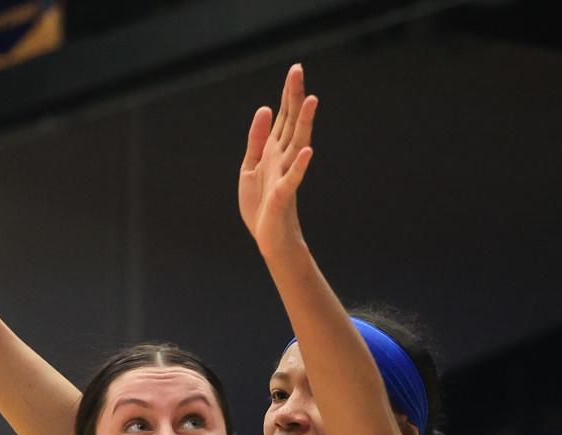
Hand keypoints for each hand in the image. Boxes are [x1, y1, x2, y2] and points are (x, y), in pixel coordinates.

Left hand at [239, 62, 316, 259]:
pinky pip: (293, 179)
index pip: (284, 117)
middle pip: (291, 123)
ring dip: (304, 123)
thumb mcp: (250, 166)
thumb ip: (257, 138)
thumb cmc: (261, 205)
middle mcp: (283, 158)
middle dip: (294, 97)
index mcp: (273, 150)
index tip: (295, 70)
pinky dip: (300, 165)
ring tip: (311, 100)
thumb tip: (265, 108)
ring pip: (296, 144)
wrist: (269, 238)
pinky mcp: (282, 195)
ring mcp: (284, 175)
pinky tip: (307, 151)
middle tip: (298, 70)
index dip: (288, 94)